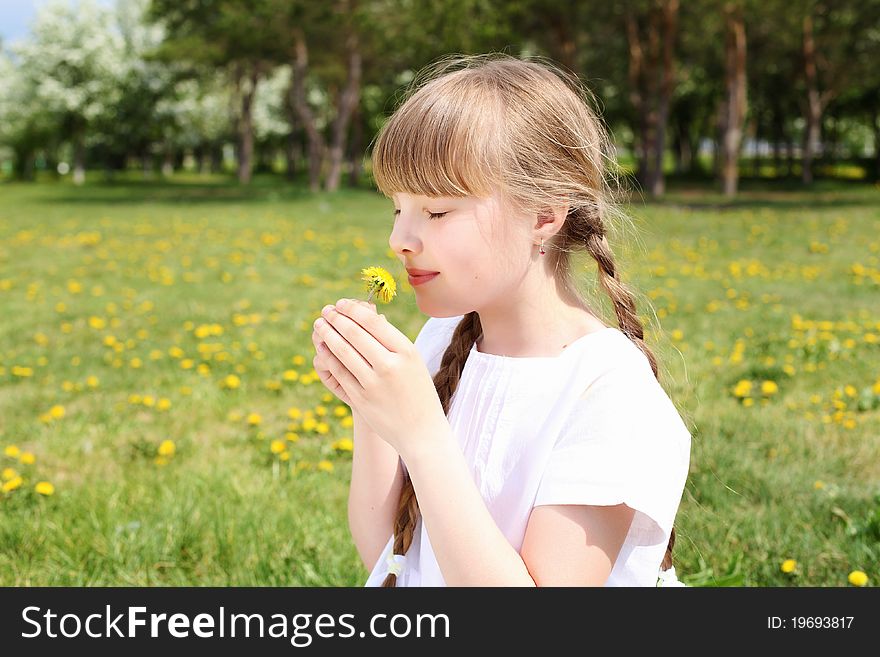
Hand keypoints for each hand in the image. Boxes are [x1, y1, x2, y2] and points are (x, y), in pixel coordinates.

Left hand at [313, 298, 450, 459]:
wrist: (421, 431)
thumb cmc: (417, 391)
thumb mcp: (413, 361)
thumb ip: (391, 341)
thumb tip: (366, 315)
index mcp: (406, 351)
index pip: (373, 322)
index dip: (352, 310)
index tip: (341, 304)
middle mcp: (390, 365)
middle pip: (355, 334)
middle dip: (336, 319)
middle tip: (325, 310)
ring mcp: (374, 384)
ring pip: (343, 352)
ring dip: (327, 335)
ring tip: (319, 325)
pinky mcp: (361, 399)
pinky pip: (339, 372)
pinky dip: (328, 357)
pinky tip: (322, 348)